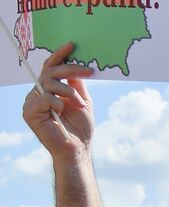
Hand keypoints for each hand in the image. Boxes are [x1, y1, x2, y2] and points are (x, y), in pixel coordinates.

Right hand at [22, 44, 95, 160]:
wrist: (78, 149)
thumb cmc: (80, 129)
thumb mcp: (82, 101)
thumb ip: (77, 84)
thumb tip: (77, 65)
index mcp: (48, 90)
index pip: (50, 68)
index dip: (60, 56)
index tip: (72, 45)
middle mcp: (37, 94)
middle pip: (50, 72)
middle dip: (70, 68)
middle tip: (88, 71)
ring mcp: (31, 103)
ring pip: (49, 83)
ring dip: (69, 91)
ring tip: (79, 104)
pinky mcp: (29, 113)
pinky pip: (45, 98)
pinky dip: (58, 102)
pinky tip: (62, 111)